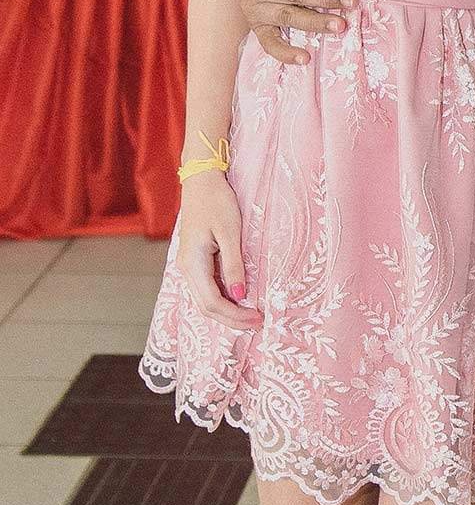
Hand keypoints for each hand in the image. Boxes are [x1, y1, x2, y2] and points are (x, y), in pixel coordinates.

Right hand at [177, 173, 261, 326]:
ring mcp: (188, 265)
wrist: (201, 181)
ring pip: (204, 300)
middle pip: (206, 307)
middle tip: (258, 323)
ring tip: (251, 316)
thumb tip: (239, 295)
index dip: (235, 316)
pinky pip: (205, 289)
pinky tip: (239, 300)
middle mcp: (185, 268)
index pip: (212, 303)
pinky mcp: (194, 260)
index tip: (259, 318)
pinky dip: (222, 299)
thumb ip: (233, 266)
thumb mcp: (230, 233)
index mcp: (193, 263)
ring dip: (227, 312)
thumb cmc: (217, 201)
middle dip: (232, 319)